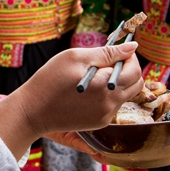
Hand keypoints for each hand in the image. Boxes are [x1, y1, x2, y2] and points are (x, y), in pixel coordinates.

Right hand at [0, 42, 141, 159]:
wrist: (32, 111)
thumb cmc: (50, 80)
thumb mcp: (76, 57)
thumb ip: (107, 53)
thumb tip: (132, 47)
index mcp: (105, 87)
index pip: (135, 70)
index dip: (129, 57)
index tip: (117, 51)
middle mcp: (110, 105)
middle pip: (136, 85)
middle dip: (128, 70)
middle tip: (109, 62)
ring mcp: (105, 116)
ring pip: (126, 95)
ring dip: (118, 82)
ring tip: (95, 76)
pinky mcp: (99, 123)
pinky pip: (114, 105)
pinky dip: (108, 94)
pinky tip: (90, 90)